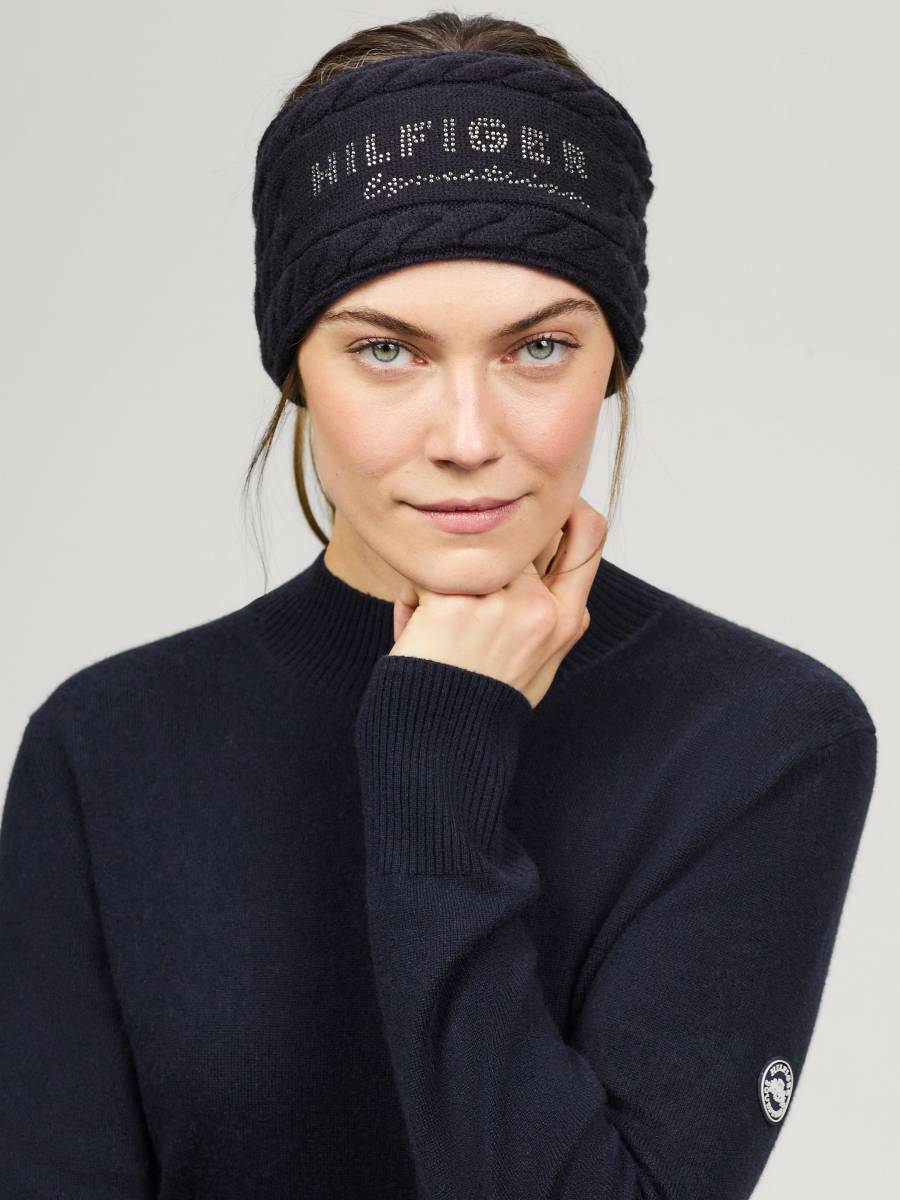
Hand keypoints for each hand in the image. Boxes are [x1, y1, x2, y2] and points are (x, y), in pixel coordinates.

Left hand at [388, 496, 608, 707]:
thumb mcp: (539, 663)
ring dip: (444, 580)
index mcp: (566, 618)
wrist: (443, 744)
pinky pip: (425, 576)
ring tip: (436, 625)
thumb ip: (548, 613)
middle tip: (469, 575)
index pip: (589, 534)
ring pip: (468, 552)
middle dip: (491, 545)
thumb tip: (547, 567)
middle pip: (522, 534)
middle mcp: (540, 607)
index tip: (541, 508)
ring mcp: (499, 604)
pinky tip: (416, 634)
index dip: (567, 509)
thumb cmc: (482, 704)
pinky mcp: (453, 605)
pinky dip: (412, 602)